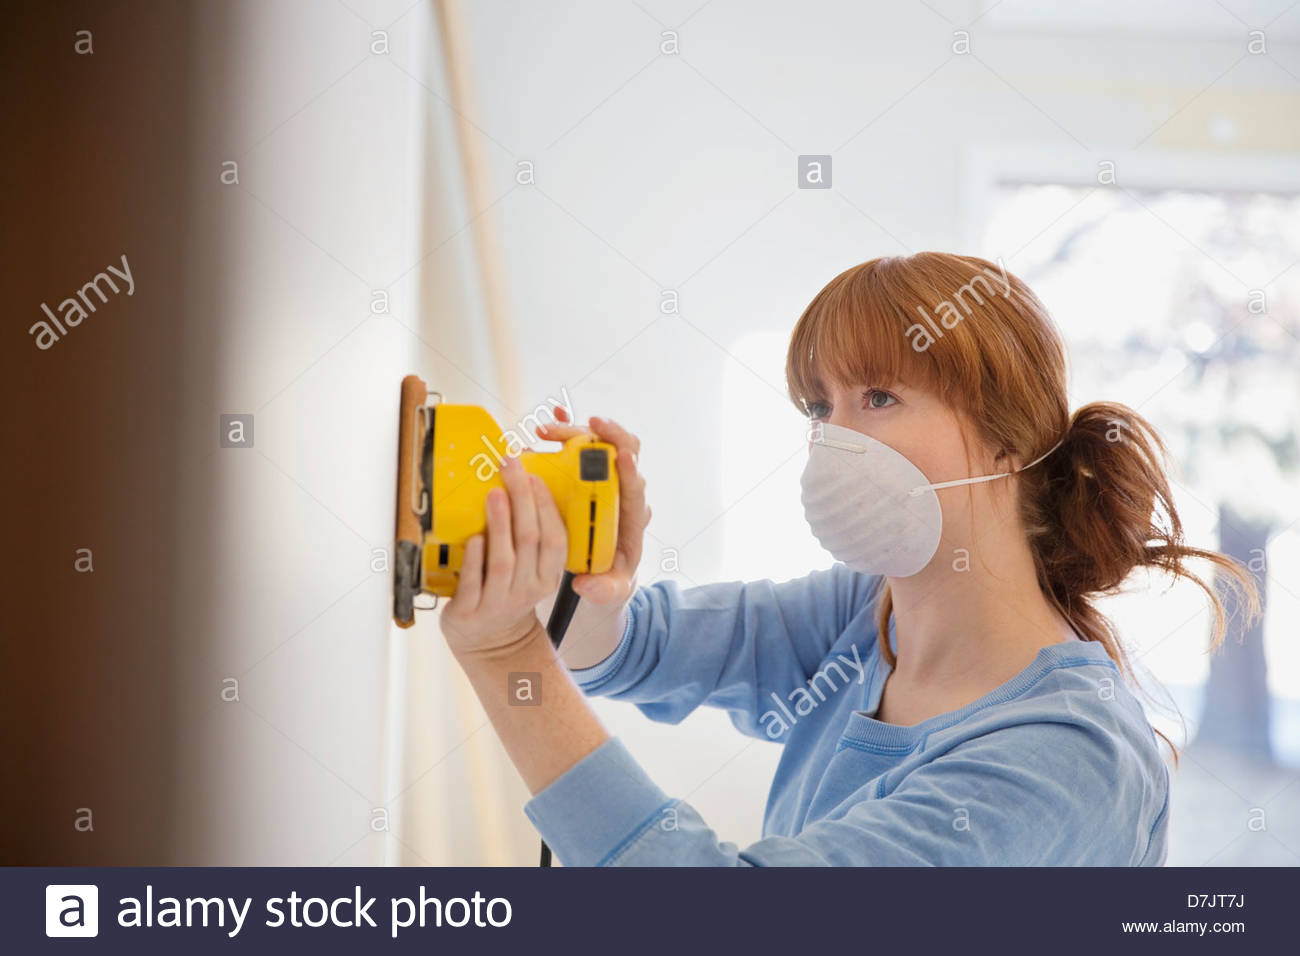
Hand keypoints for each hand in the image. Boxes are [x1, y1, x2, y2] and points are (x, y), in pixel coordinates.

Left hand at [439, 453, 568, 659]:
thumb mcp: (531, 572)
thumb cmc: (509, 593)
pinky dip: (475, 557)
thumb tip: (521, 485)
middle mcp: (528, 590)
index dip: (547, 506)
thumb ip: (530, 540)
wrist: (490, 641)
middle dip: (522, 499)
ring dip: (500, 522)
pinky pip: (474, 581)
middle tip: (511, 468)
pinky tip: (475, 536)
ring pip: (505, 559)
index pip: (556, 538)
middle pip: (530, 539)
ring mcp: (499, 603)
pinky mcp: (471, 612)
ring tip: (495, 493)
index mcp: (548, 577)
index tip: (535, 477)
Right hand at [534, 408, 651, 605]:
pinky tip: (553, 415)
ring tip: (545, 433)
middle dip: (606, 435)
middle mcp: (620, 490)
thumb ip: (603, 590)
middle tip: (584, 427)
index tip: (622, 458)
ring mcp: (602, 477)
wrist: (600, 567)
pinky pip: (578, 443)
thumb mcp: (610, 588)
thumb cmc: (609, 575)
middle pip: (623, 450)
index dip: (631, 470)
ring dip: (574, 431)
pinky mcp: (583, 472)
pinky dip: (567, 426)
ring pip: (598, 442)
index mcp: (629, 516)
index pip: (636, 488)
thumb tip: (586, 585)